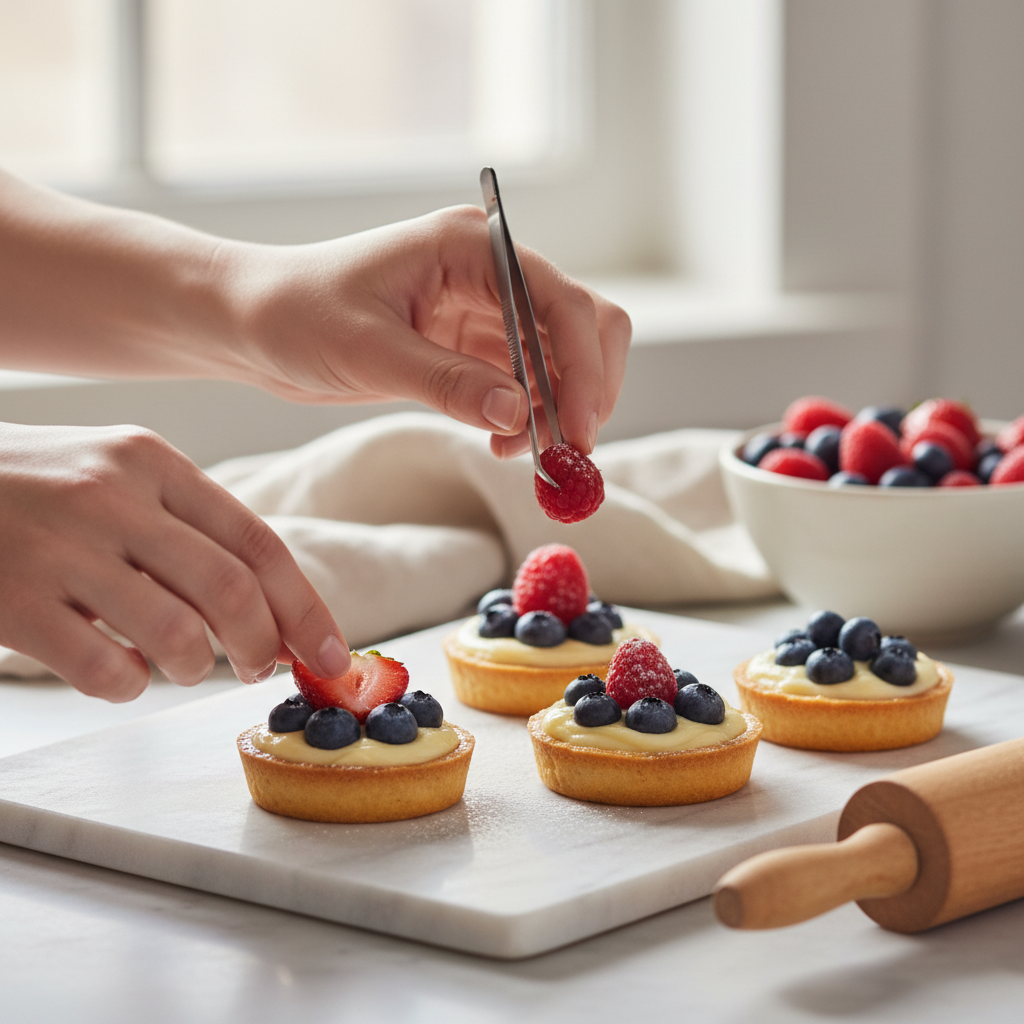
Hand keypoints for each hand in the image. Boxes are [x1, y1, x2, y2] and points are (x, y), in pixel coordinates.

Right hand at [0, 422, 349, 700]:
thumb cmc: (31, 485)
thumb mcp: (114, 475)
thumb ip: (186, 527)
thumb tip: (272, 608)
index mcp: (152, 462)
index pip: (258, 543)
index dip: (306, 609)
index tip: (333, 656)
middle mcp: (113, 497)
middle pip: (231, 592)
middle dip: (265, 647)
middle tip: (261, 669)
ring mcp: (58, 548)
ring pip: (176, 636)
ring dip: (194, 669)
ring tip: (180, 664)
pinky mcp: (11, 599)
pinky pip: (104, 669)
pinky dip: (127, 686)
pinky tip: (115, 671)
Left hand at [220, 205, 631, 457]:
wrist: (253, 326)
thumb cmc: (295, 315)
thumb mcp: (367, 351)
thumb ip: (446, 382)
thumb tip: (519, 416)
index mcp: (470, 247)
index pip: (560, 300)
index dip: (582, 367)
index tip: (578, 431)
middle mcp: (488, 273)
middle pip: (580, 324)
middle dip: (585, 388)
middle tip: (571, 452)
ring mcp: (484, 311)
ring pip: (559, 360)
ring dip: (558, 411)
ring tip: (528, 455)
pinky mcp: (471, 348)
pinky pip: (526, 384)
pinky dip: (530, 418)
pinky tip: (504, 442)